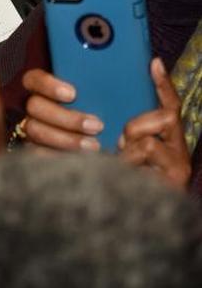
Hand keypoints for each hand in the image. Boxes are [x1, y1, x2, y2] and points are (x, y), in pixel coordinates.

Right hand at [21, 68, 103, 150]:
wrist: (103, 137)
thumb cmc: (103, 109)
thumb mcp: (102, 93)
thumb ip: (103, 85)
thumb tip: (124, 70)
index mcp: (43, 87)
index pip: (33, 79)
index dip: (48, 85)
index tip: (72, 94)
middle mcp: (34, 106)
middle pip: (34, 106)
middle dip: (66, 118)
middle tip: (97, 126)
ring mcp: (32, 127)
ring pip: (35, 130)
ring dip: (66, 139)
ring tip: (94, 145)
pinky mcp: (36, 149)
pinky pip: (38, 152)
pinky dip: (59, 156)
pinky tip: (81, 158)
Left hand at [118, 58, 190, 189]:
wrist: (127, 224)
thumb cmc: (121, 184)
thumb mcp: (121, 152)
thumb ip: (123, 134)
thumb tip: (107, 118)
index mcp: (168, 142)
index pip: (171, 107)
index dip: (164, 85)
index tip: (154, 63)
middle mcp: (180, 154)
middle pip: (166, 118)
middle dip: (136, 126)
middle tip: (122, 144)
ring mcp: (178, 170)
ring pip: (147, 143)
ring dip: (127, 153)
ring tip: (121, 168)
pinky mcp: (171, 185)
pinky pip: (139, 166)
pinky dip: (124, 171)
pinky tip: (120, 179)